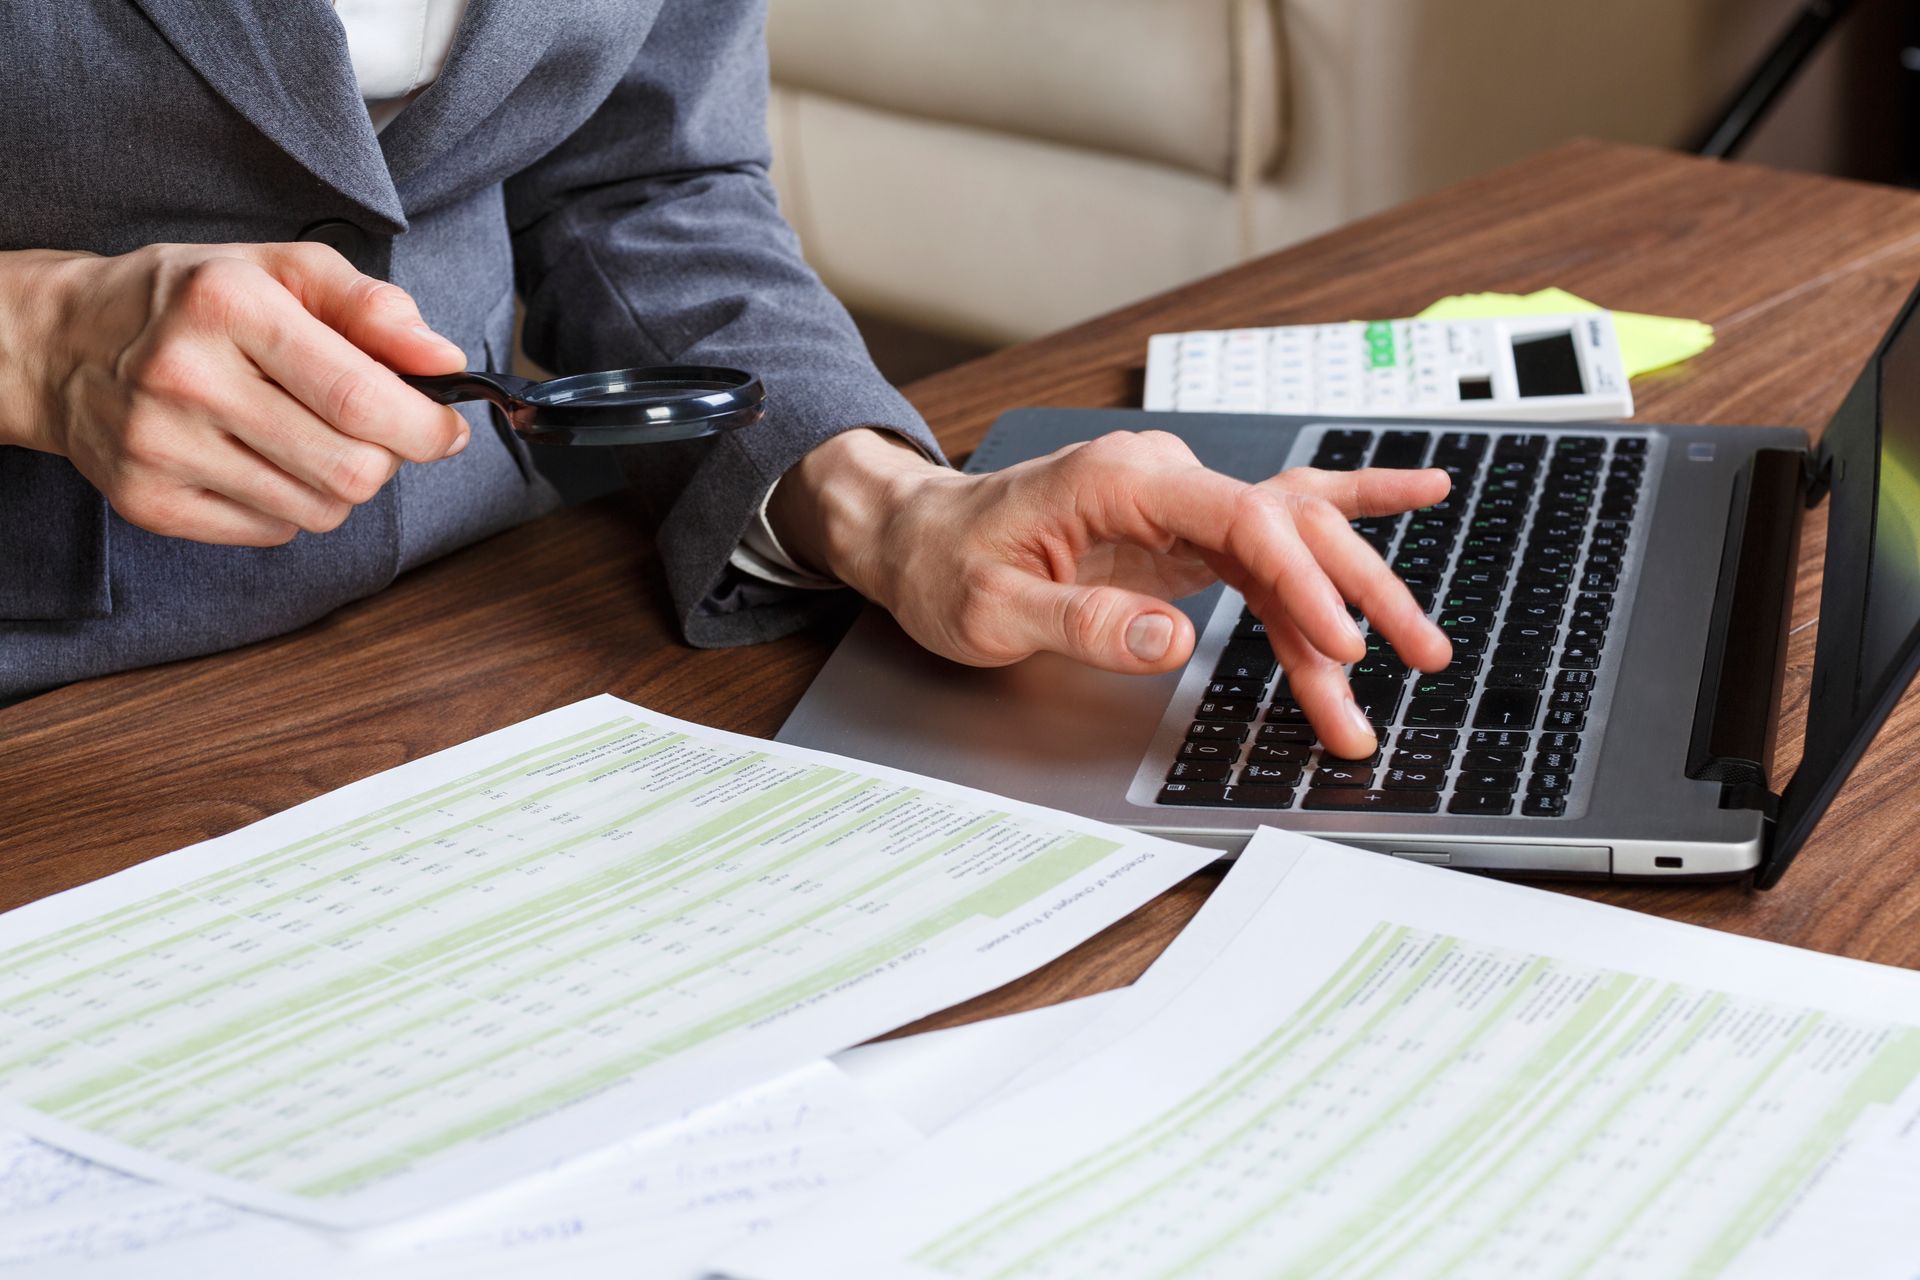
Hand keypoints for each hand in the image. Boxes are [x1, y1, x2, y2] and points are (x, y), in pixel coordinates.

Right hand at [0, 243, 470, 545]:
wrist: (61, 344)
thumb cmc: (192, 303)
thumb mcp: (281, 271)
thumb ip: (373, 306)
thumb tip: (444, 359)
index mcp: (229, 306)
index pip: (361, 397)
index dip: (427, 426)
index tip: (447, 428)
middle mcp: (188, 378)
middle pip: (351, 469)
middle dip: (387, 457)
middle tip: (372, 430)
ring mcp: (162, 448)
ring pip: (321, 509)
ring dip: (340, 482)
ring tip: (306, 437)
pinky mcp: (149, 503)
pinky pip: (274, 531)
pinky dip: (290, 504)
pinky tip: (260, 460)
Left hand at [770, 429, 1451, 758]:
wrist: (919, 537)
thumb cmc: (946, 565)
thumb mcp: (995, 609)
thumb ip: (1085, 622)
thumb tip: (1172, 640)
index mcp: (1121, 481)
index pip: (1241, 522)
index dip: (1301, 583)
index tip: (1340, 641)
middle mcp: (1163, 479)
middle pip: (1288, 526)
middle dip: (1357, 594)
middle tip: (1416, 655)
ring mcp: (1179, 504)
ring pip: (1291, 542)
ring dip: (1350, 600)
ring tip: (1417, 653)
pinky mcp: (1184, 534)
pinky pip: (1274, 534)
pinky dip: (1341, 532)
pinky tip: (1413, 496)